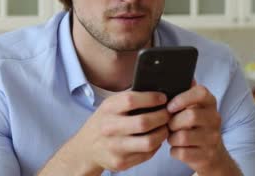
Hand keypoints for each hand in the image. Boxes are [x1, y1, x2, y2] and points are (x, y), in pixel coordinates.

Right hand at [39, 91, 170, 174]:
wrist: (86, 148)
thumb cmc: (104, 122)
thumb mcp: (110, 106)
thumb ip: (130, 99)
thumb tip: (158, 91)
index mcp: (108, 109)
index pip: (131, 100)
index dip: (151, 98)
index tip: (163, 98)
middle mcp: (109, 128)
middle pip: (143, 122)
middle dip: (162, 117)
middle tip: (168, 114)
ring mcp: (114, 147)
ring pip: (148, 142)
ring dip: (162, 133)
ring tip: (165, 127)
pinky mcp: (120, 162)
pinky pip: (146, 155)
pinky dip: (155, 146)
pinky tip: (155, 139)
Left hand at [166, 82, 239, 175]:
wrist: (212, 154)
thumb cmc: (196, 126)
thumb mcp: (194, 107)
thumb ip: (185, 93)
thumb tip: (172, 75)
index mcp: (210, 103)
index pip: (201, 92)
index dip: (183, 98)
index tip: (170, 106)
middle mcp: (215, 119)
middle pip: (190, 116)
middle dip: (173, 122)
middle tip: (169, 125)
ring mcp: (213, 139)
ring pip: (183, 136)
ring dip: (172, 138)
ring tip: (172, 136)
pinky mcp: (206, 156)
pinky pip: (182, 153)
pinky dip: (174, 151)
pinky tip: (177, 148)